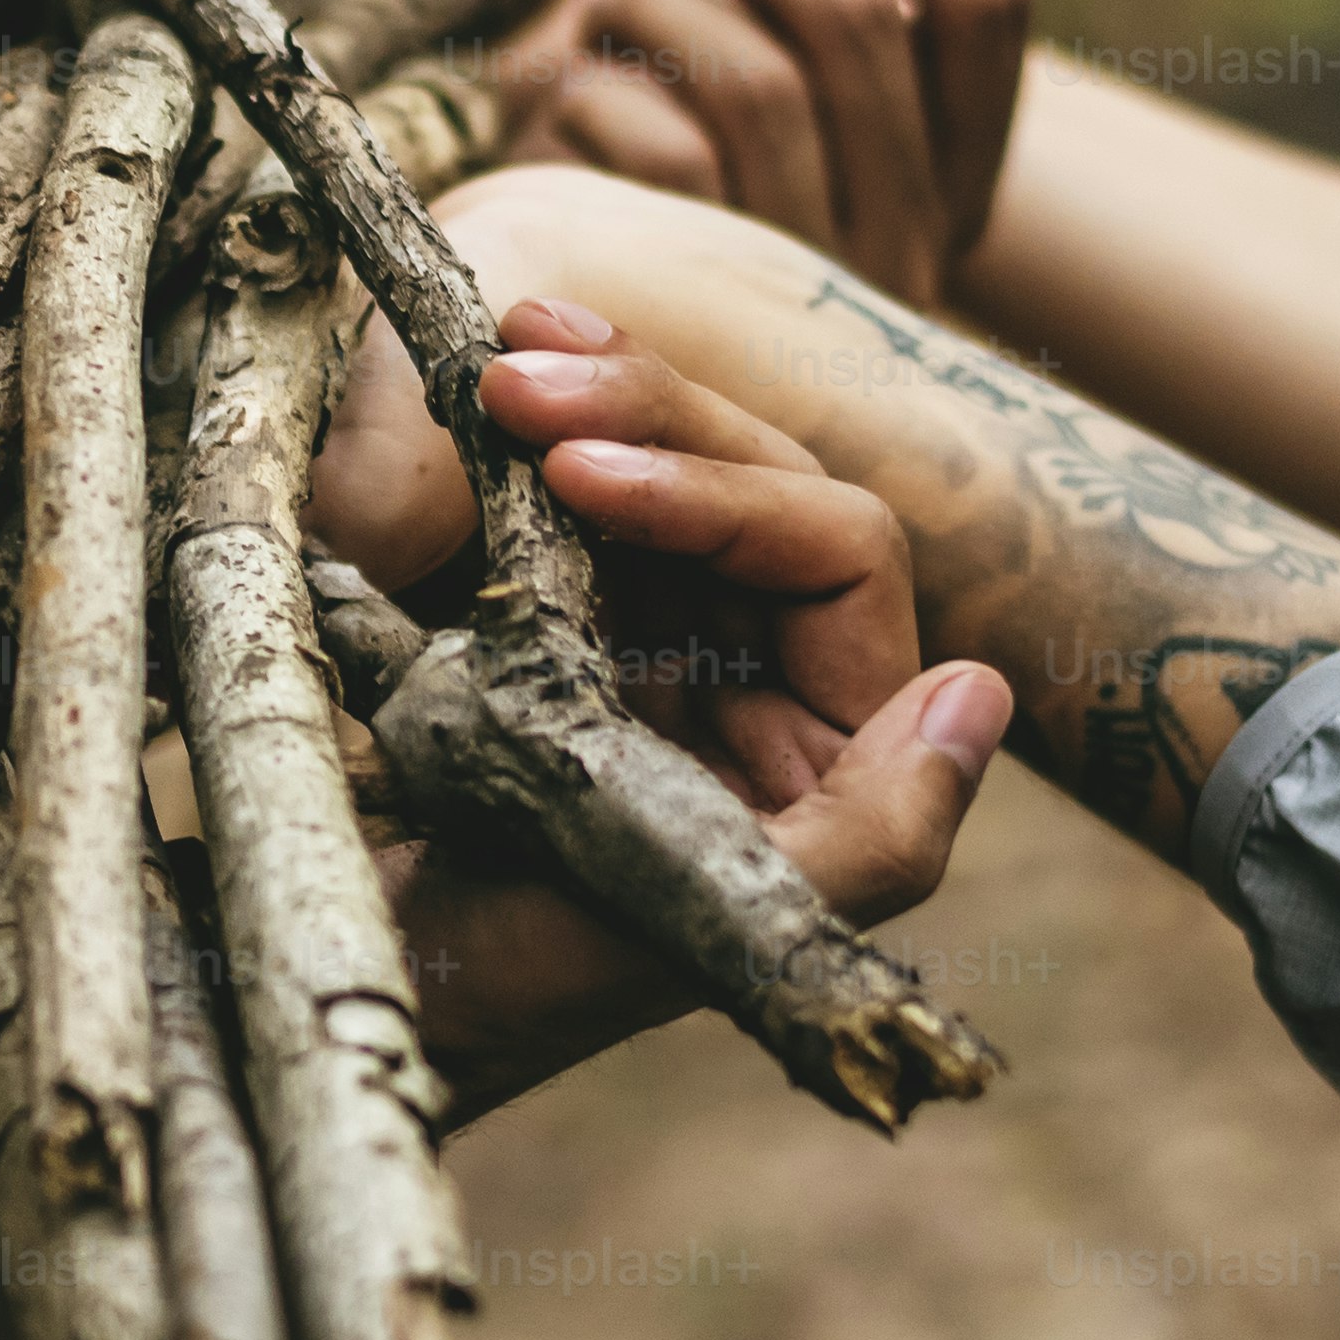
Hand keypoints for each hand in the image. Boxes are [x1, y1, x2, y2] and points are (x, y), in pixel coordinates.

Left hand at [284, 0, 1038, 306]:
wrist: (513, 296)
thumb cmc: (538, 72)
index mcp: (934, 133)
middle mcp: (903, 219)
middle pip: (866, 15)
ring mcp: (806, 275)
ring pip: (765, 87)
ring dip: (656, 10)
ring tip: (603, 9)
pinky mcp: (702, 305)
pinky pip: (672, 165)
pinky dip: (605, 100)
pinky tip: (568, 98)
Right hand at [313, 295, 1014, 1101]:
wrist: (357, 983)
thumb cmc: (524, 981)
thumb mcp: (706, 929)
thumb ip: (879, 836)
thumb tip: (981, 690)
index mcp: (834, 755)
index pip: (834, 553)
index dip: (716, 496)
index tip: (578, 476)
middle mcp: (770, 687)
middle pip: (755, 483)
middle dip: (646, 410)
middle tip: (515, 366)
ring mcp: (668, 647)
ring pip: (672, 470)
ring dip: (596, 397)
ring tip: (497, 355)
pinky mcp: (569, 630)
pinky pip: (580, 501)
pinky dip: (536, 441)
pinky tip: (482, 389)